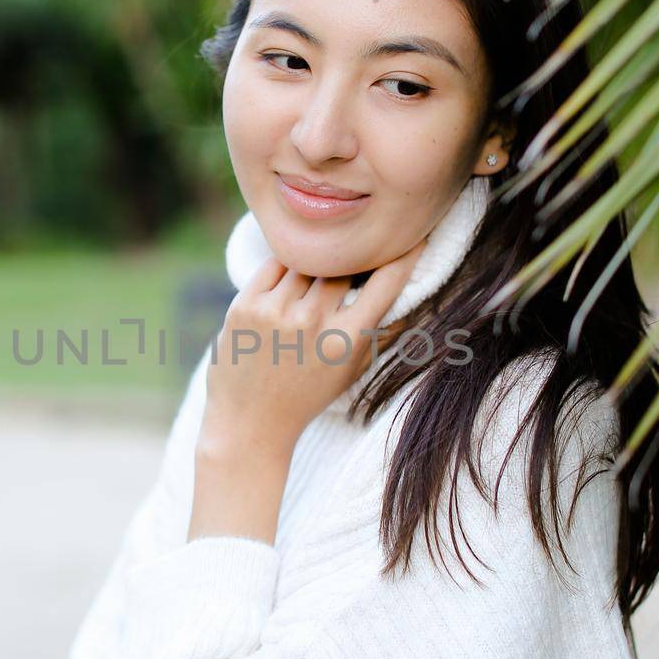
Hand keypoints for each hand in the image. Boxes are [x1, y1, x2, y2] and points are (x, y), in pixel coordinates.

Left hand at [202, 240, 427, 453]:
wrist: (249, 423)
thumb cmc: (308, 397)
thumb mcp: (353, 371)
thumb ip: (380, 332)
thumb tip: (407, 286)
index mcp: (346, 341)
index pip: (386, 282)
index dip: (405, 253)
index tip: (413, 235)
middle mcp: (311, 323)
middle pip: (342, 265)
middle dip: (350, 260)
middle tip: (350, 258)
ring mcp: (275, 312)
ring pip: (307, 261)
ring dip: (315, 263)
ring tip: (313, 280)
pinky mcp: (245, 305)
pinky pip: (274, 264)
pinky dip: (285, 265)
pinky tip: (288, 282)